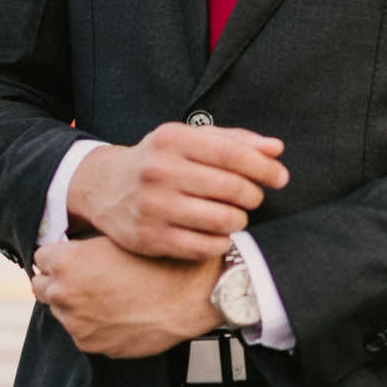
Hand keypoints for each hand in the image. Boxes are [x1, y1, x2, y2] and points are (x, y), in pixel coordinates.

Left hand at [31, 235, 220, 357]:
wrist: (192, 295)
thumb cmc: (161, 259)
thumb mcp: (123, 235)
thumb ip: (89, 240)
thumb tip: (75, 244)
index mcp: (67, 262)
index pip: (41, 256)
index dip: (60, 252)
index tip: (74, 253)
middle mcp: (63, 294)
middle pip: (42, 285)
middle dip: (59, 279)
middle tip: (88, 273)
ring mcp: (75, 323)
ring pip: (60, 310)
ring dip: (75, 302)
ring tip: (109, 292)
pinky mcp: (90, 344)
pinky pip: (81, 330)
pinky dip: (92, 322)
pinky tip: (118, 310)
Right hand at [68, 122, 288, 258]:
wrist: (105, 186)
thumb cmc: (160, 159)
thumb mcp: (191, 139)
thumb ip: (235, 141)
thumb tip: (276, 148)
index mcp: (174, 140)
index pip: (233, 154)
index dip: (264, 168)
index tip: (281, 177)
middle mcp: (160, 171)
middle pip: (231, 188)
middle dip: (254, 195)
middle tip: (254, 197)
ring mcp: (153, 206)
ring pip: (221, 220)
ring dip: (240, 220)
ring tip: (236, 215)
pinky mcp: (149, 238)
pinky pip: (203, 247)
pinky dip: (221, 242)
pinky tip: (219, 234)